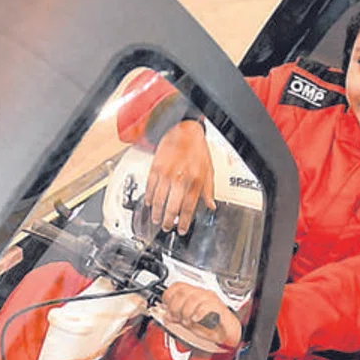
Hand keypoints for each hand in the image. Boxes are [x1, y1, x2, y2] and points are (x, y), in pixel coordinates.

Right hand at [145, 120, 213, 235]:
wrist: (184, 130)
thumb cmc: (197, 149)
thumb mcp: (209, 170)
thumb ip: (209, 190)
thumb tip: (211, 206)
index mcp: (195, 181)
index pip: (188, 208)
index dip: (184, 222)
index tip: (181, 229)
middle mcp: (180, 179)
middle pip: (171, 207)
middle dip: (168, 221)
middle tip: (166, 227)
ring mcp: (166, 174)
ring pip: (158, 200)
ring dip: (156, 213)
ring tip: (156, 219)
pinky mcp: (155, 168)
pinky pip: (149, 187)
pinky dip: (148, 198)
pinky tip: (149, 203)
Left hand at [154, 281, 240, 351]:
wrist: (226, 334)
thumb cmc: (209, 327)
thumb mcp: (188, 321)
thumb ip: (176, 317)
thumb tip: (166, 315)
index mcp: (193, 294)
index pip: (177, 286)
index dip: (169, 297)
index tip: (167, 309)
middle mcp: (202, 294)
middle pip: (183, 292)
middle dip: (175, 307)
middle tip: (176, 318)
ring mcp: (210, 299)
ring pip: (193, 298)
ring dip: (186, 313)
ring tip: (187, 322)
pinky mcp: (219, 307)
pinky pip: (206, 306)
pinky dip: (198, 314)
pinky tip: (196, 319)